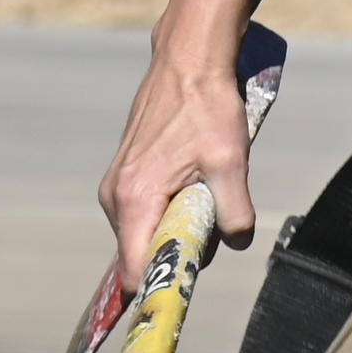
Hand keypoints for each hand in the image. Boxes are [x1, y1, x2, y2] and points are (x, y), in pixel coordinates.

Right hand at [98, 33, 259, 293]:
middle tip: (213, 226)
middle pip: (144, 252)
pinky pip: (148, 210)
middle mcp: (115, 196)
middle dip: (179, 250)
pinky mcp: (126, 173)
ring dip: (179, 225)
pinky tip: (196, 178)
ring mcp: (117, 184)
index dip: (158, 288)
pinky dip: (173, 207)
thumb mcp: (231, 162)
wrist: (189, 59)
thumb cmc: (207, 106)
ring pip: (148, 230)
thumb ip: (234, 213)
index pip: (134, 270)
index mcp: (134, 199)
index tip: (182, 293)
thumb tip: (236, 242)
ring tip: (207, 189)